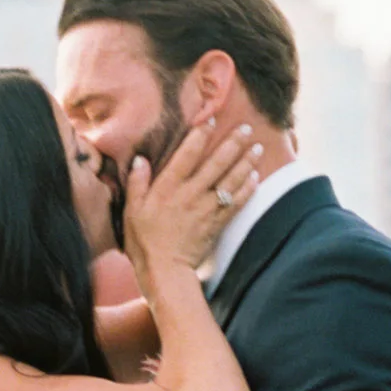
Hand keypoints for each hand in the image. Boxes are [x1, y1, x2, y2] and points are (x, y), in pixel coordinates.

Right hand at [125, 120, 266, 281]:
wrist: (165, 272)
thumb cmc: (143, 241)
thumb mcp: (131, 211)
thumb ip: (137, 183)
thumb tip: (141, 159)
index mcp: (168, 188)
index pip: (187, 155)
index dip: (200, 135)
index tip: (212, 118)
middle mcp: (190, 194)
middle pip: (216, 164)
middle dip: (233, 144)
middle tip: (247, 127)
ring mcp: (206, 209)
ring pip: (231, 181)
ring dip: (246, 162)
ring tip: (258, 147)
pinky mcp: (217, 224)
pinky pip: (237, 204)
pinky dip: (248, 189)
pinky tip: (256, 177)